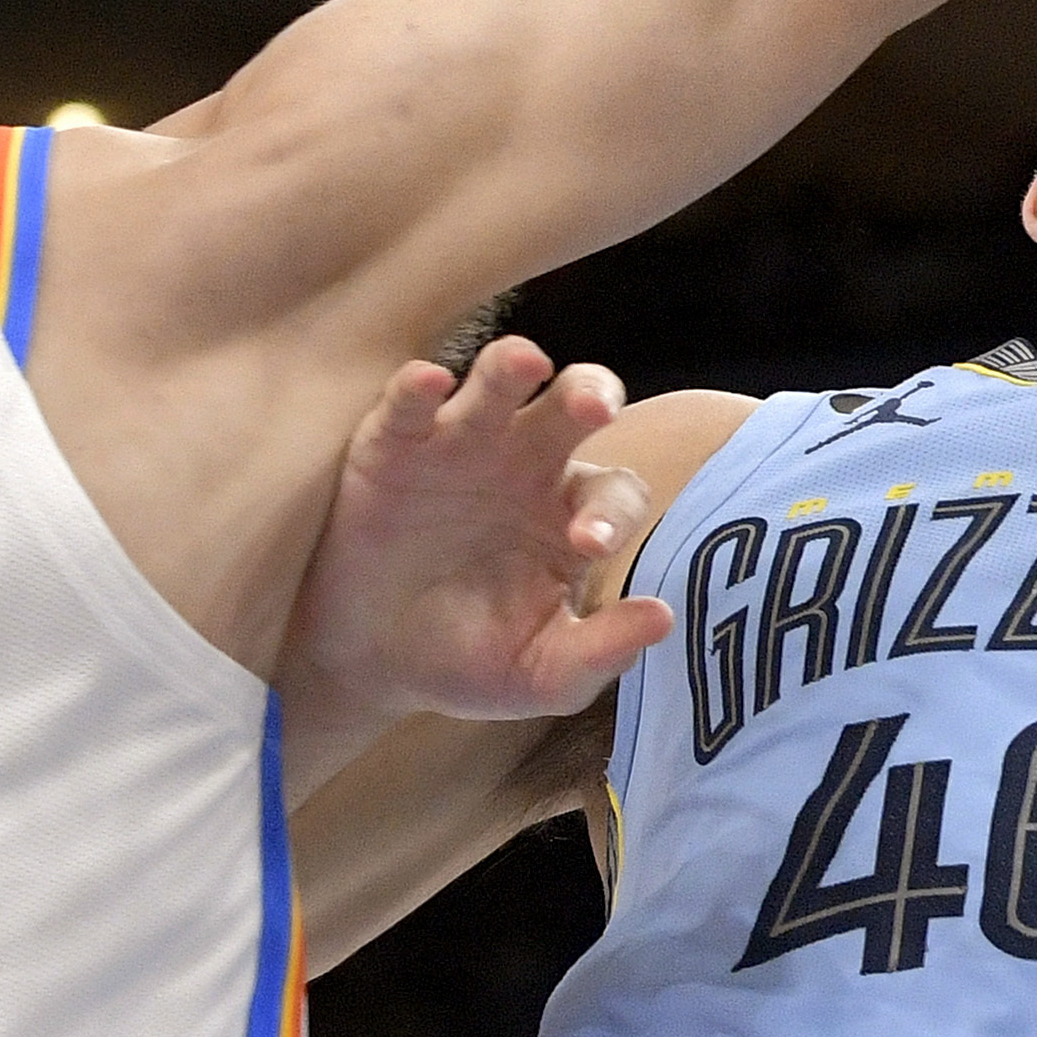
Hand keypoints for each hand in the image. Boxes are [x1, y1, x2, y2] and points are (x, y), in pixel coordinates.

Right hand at [285, 338, 674, 735]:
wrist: (373, 666)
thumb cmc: (469, 660)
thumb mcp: (540, 674)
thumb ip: (600, 653)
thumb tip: (663, 620)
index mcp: (573, 513)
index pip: (614, 494)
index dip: (611, 514)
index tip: (590, 546)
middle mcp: (527, 464)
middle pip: (573, 406)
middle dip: (591, 393)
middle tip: (596, 407)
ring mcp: (461, 445)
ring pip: (497, 384)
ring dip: (510, 367)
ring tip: (524, 362)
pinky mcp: (394, 445)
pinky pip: (410, 404)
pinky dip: (418, 387)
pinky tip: (429, 384)